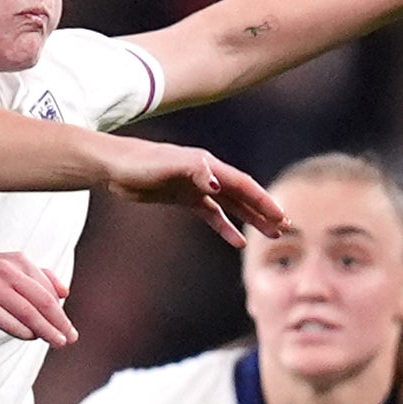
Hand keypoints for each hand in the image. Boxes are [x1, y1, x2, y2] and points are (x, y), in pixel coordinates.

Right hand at [0, 251, 76, 344]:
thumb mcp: (7, 269)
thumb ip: (37, 276)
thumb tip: (65, 292)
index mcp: (17, 260)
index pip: (47, 289)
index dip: (60, 310)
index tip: (68, 328)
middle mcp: (6, 269)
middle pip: (42, 300)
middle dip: (59, 322)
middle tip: (70, 338)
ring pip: (28, 311)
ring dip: (45, 330)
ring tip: (57, 342)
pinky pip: (6, 320)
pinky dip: (21, 330)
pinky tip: (31, 338)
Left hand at [94, 137, 283, 244]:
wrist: (115, 166)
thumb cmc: (141, 162)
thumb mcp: (168, 165)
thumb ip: (194, 171)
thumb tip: (216, 185)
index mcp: (208, 166)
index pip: (243, 185)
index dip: (263, 200)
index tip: (281, 216)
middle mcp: (207, 175)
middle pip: (243, 195)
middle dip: (265, 211)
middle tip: (287, 228)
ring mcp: (197, 187)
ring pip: (232, 205)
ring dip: (251, 219)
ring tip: (271, 235)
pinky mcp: (184, 198)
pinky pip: (212, 215)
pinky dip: (225, 227)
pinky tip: (237, 241)